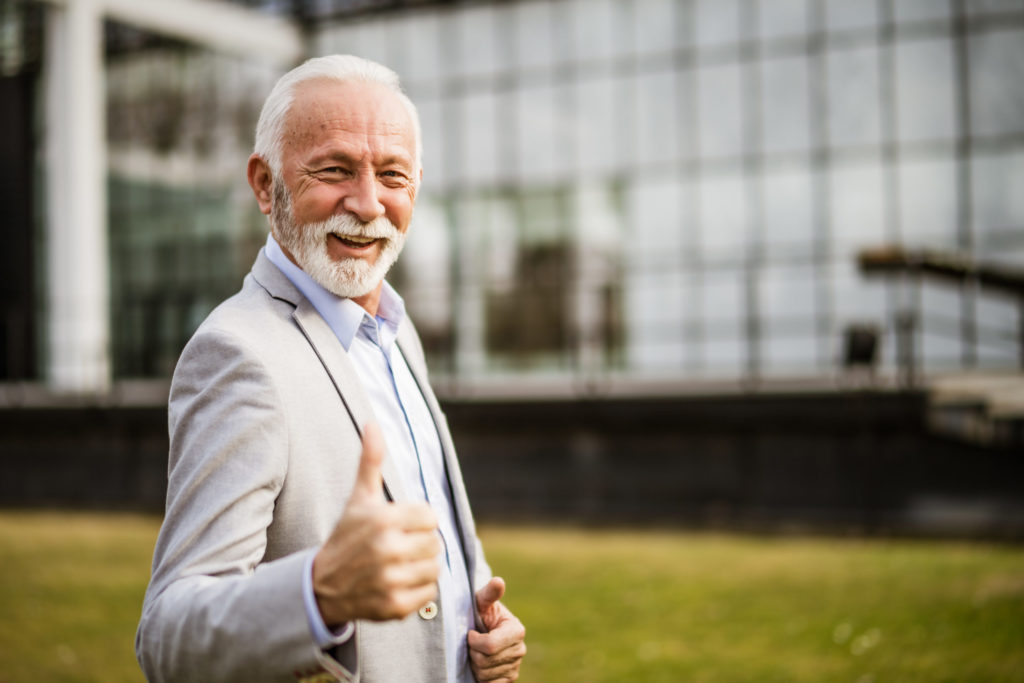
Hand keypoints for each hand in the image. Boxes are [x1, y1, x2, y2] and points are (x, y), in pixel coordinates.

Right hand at [312, 423, 440, 624]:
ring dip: (422, 566)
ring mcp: (390, 579)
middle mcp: (386, 549)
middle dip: (420, 543)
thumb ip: (370, 460)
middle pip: (435, 542)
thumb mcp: (359, 498)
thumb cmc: (347, 535)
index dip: (417, 521)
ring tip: (399, 564)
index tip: (398, 526)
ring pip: (436, 567)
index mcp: (382, 519)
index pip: (430, 516)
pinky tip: (398, 582)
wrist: (322, 585)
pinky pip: (429, 592)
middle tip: (397, 547)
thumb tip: (372, 422)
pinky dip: (419, 588)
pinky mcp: (394, 606)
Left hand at [467, 577, 526, 681]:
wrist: (484, 630)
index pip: (490, 645)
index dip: (475, 641)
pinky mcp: (509, 679)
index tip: (471, 633)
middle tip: (472, 644)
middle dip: (473, 653)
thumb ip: (489, 593)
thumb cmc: (481, 614)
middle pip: (485, 662)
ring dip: (475, 664)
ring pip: (485, 675)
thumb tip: (498, 581)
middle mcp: (520, 650)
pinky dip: (482, 677)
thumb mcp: (482, 602)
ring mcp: (515, 666)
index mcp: (516, 631)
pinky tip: (481, 665)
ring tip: (476, 652)